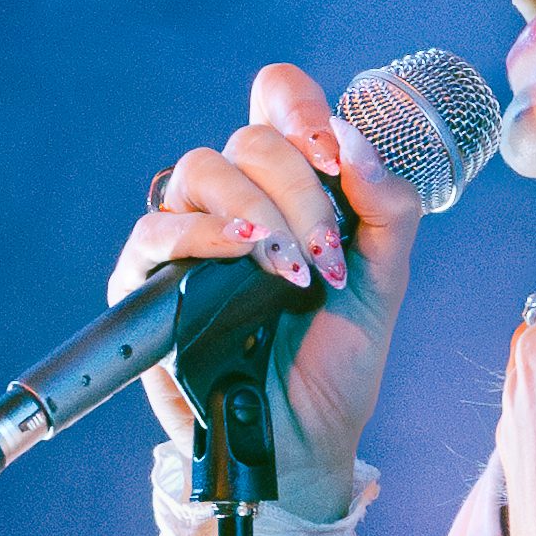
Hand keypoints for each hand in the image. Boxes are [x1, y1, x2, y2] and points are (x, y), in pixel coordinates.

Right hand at [107, 62, 429, 521]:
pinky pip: (158, 228)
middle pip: (249, 139)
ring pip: (203, 170)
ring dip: (259, 214)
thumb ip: (387, 207)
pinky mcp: (148, 277)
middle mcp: (235, 195)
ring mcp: (188, 232)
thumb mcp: (386, 280)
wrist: (303, 438)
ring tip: (290, 273)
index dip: (301, 108)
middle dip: (301, 195)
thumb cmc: (337, 359)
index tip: (333, 158)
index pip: (278, 98)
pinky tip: (240, 252)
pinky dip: (203, 233)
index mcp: (289, 182)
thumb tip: (357, 142)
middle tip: (326, 260)